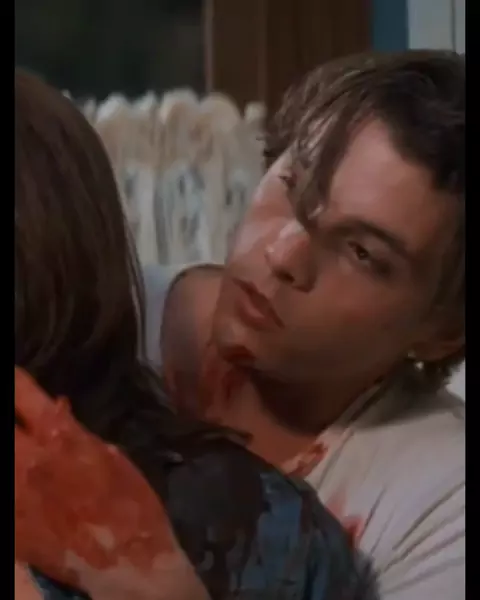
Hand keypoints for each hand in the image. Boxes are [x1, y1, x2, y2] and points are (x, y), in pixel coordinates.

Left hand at [15, 367, 208, 599]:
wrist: (131, 564)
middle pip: (3, 428)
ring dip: (10, 449)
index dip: (14, 382)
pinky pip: (4, 500)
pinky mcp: (13, 530)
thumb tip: (58, 413)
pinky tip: (23, 482)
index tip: (12, 376)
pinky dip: (12, 487)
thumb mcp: (114, 457)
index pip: (22, 395)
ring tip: (19, 449)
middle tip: (17, 422)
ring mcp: (16, 498)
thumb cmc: (132, 503)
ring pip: (2, 457)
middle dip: (9, 417)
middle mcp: (31, 462)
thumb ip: (79, 434)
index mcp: (62, 438)